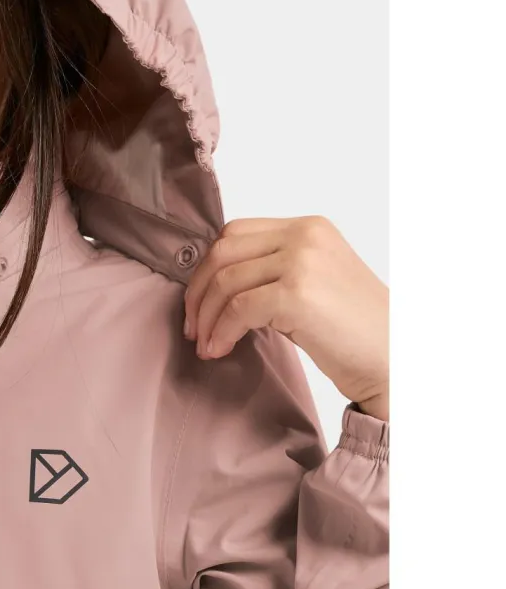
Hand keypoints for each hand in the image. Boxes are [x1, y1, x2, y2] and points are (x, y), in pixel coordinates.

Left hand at [182, 216, 388, 420]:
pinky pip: (238, 309)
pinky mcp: (298, 294)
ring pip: (226, 281)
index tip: (198, 302)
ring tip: (205, 344)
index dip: (208, 268)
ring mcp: (302, 262)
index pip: (234, 233)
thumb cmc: (354, 331)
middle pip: (223, 252)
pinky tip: (219, 350)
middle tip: (193, 327)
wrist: (396, 361)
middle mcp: (305, 235)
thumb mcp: (311, 282)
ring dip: (206, 316)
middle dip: (198, 292)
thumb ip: (270, 269)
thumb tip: (212, 283)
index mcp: (308, 227)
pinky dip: (221, 331)